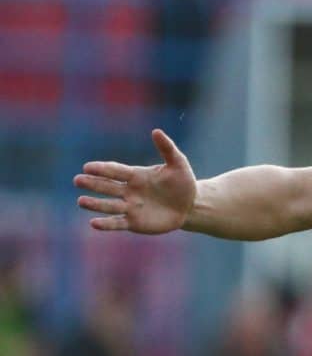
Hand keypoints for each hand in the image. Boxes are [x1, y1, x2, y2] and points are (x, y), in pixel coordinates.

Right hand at [75, 129, 196, 233]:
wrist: (190, 205)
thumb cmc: (182, 182)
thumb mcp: (178, 164)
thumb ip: (167, 148)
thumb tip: (156, 131)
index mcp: (136, 175)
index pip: (116, 171)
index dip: (102, 169)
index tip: (87, 167)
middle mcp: (129, 191)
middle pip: (108, 187)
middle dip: (93, 184)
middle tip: (77, 180)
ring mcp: (130, 207)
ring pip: (109, 205)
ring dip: (95, 204)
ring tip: (81, 201)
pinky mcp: (134, 222)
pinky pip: (118, 223)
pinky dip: (106, 224)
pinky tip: (94, 223)